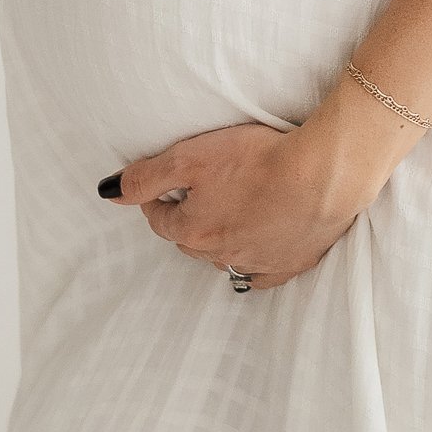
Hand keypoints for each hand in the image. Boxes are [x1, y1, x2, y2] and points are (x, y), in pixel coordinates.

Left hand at [100, 99, 389, 289]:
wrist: (323, 175)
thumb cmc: (257, 160)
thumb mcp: (190, 157)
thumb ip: (146, 176)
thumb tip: (108, 192)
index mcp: (192, 230)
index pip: (161, 218)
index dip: (159, 197)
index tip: (165, 182)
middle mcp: (220, 255)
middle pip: (191, 240)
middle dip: (188, 220)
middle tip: (198, 193)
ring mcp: (258, 263)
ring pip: (225, 256)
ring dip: (220, 239)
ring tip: (229, 214)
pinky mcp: (291, 263)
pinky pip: (263, 273)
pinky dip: (255, 263)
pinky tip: (258, 250)